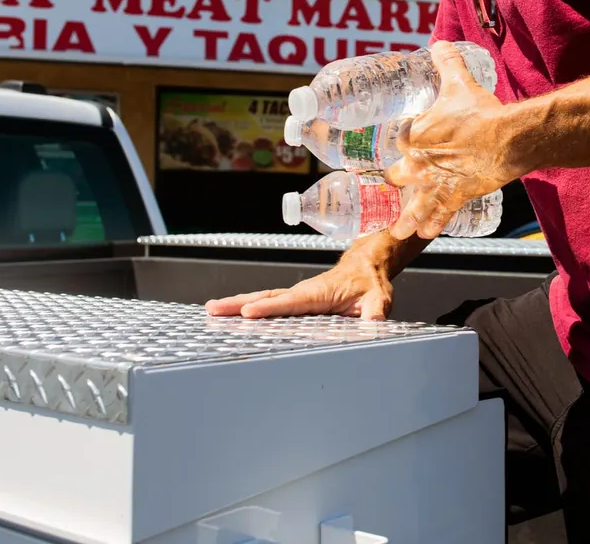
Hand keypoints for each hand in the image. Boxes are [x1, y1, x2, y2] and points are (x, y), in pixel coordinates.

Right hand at [203, 237, 394, 320]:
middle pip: (266, 297)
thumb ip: (376, 311)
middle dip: (238, 303)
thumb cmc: (370, 283)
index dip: (269, 308)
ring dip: (236, 303)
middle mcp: (303, 292)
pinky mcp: (295, 299)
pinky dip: (248, 306)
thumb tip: (373, 323)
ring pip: (263, 298)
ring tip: (211, 311)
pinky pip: (268, 302)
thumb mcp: (378, 298)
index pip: (291, 302)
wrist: (366, 266)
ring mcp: (297, 295)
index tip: (247, 312)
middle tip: (212, 309)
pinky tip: (231, 315)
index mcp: (319, 293)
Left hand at [383, 41, 525, 239]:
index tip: (396, 145)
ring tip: (397, 230)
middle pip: (397, 176)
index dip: (396, 143)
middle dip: (393, 181)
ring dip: (404, 219)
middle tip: (390, 184)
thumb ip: (447, 63)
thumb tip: (439, 44)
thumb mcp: (459, 83)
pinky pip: (439, 215)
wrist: (507, 139)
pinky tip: (424, 235)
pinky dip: (432, 225)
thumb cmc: (480, 112)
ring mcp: (435, 183)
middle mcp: (419, 163)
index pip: (396, 141)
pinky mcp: (455, 197)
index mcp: (413, 135)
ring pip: (413, 205)